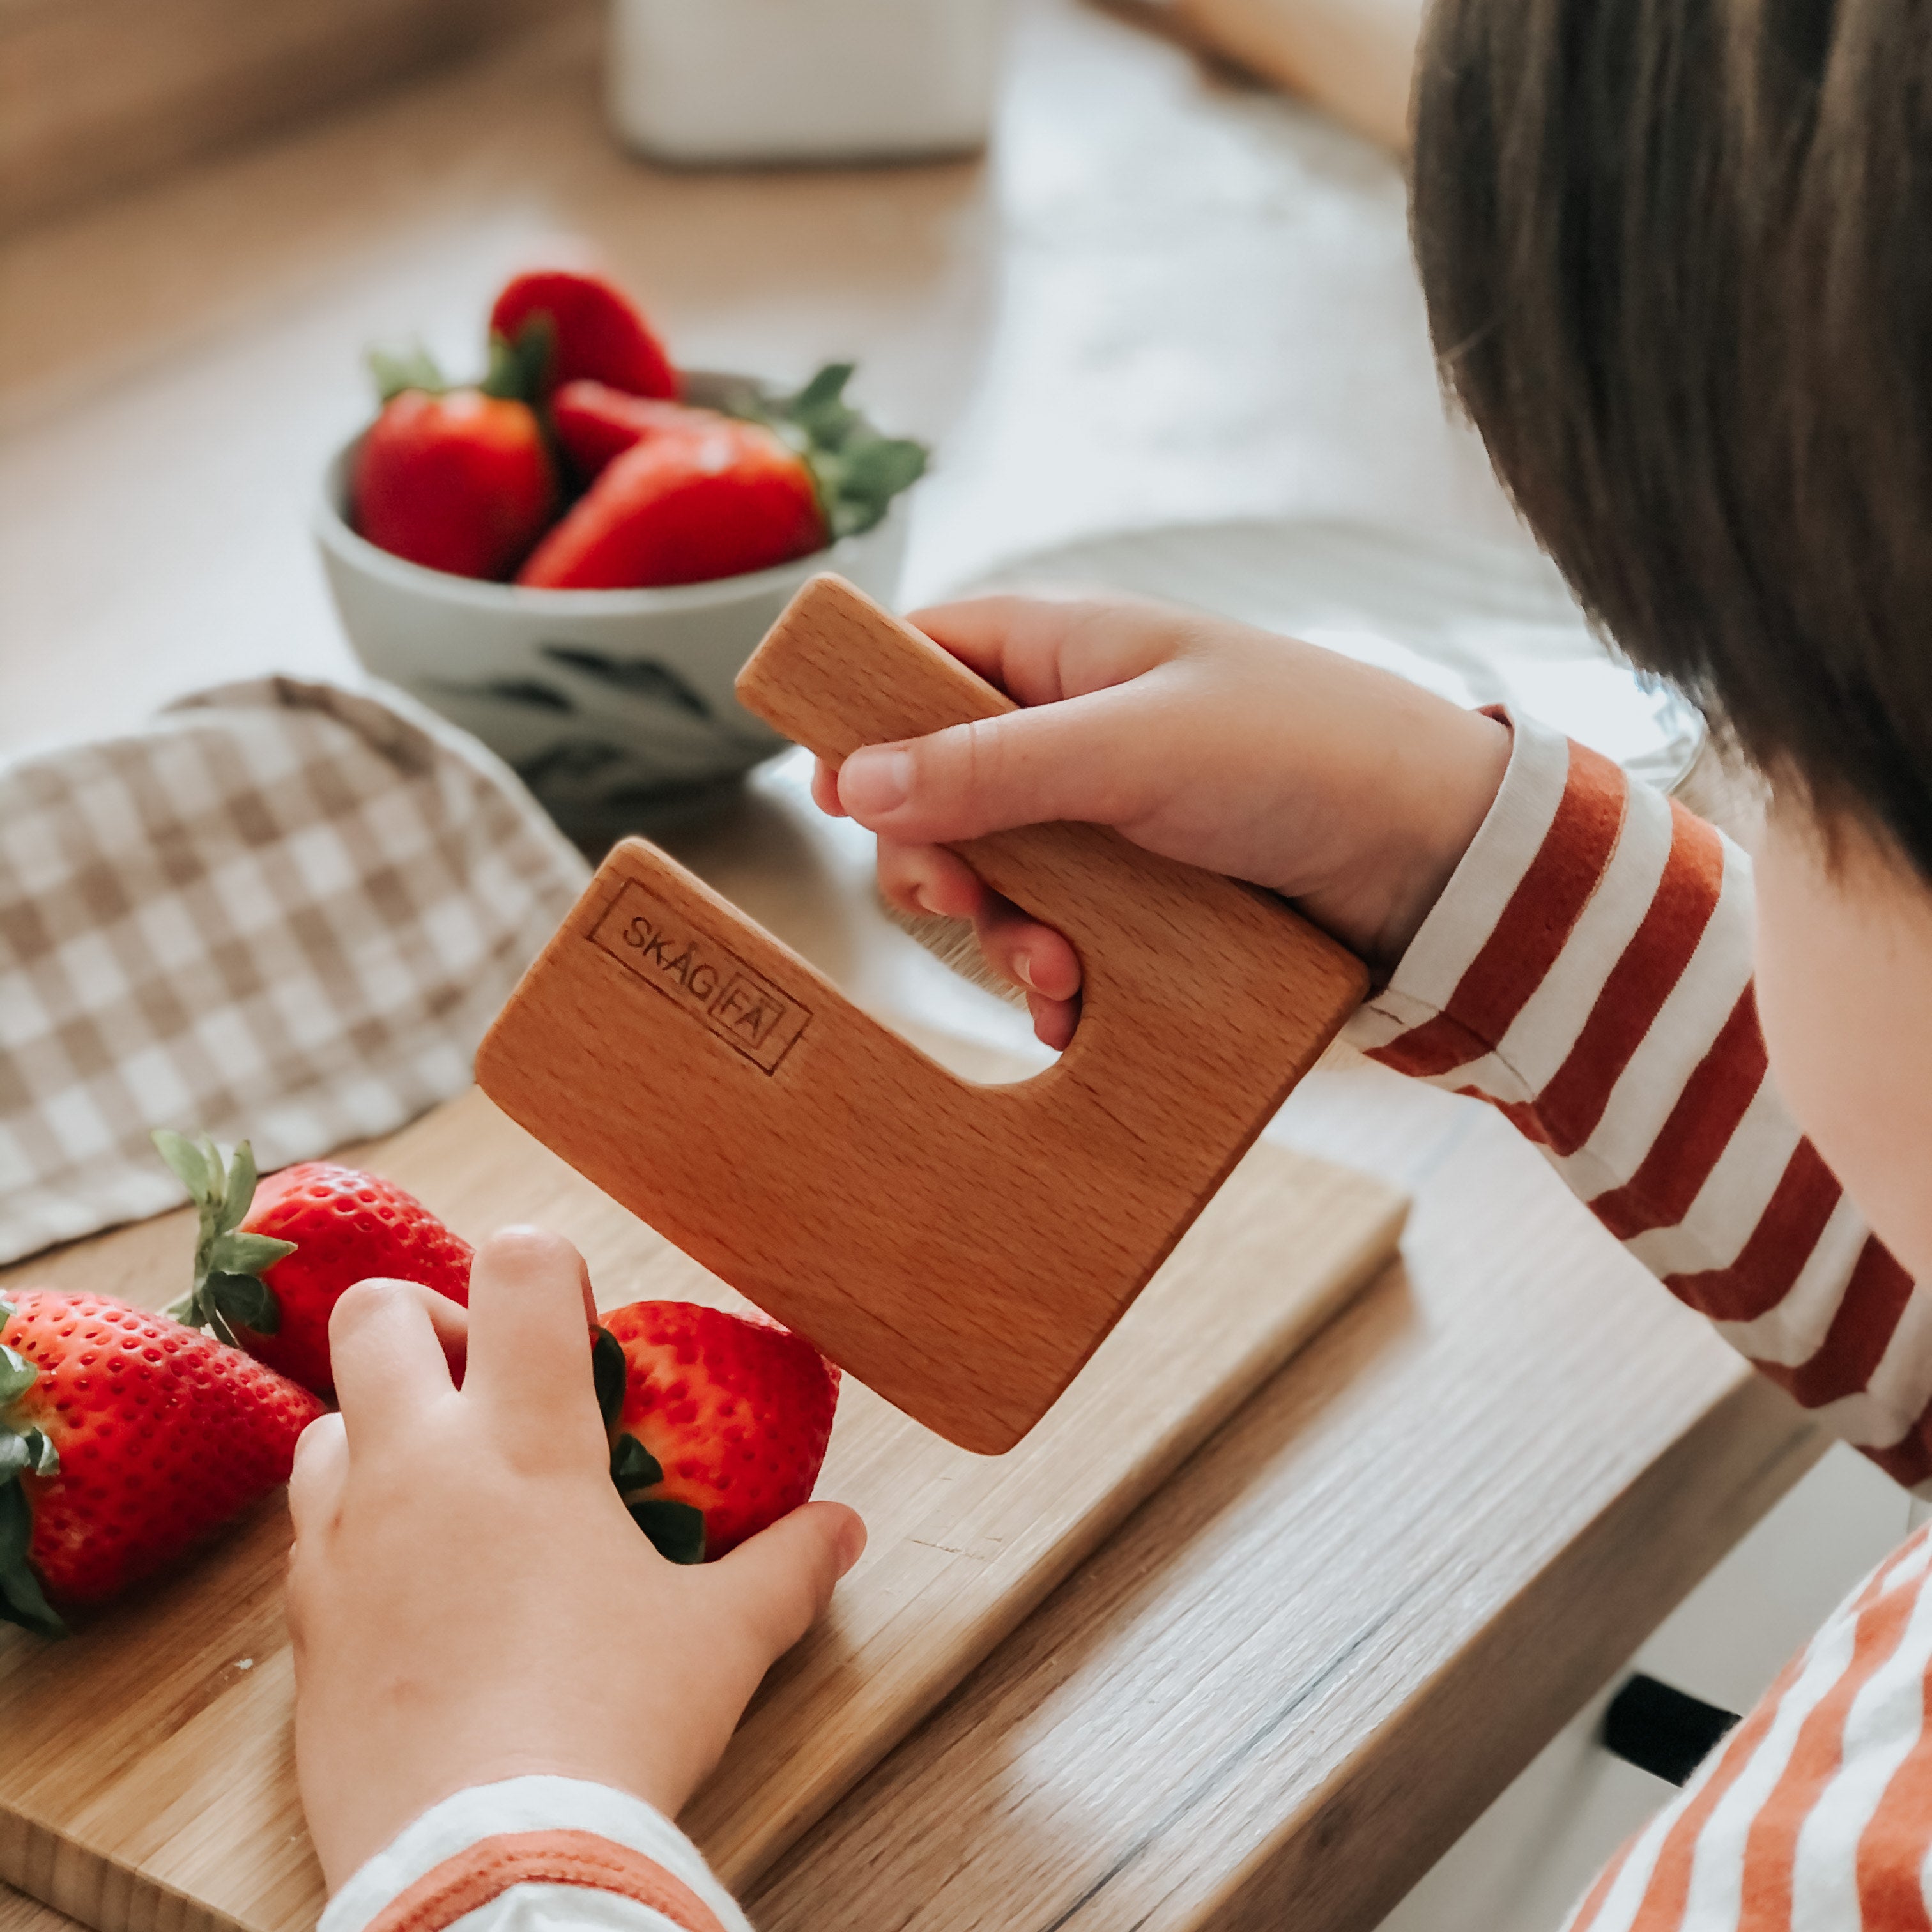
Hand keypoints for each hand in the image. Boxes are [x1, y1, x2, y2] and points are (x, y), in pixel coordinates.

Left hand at [287, 1228, 864, 1890]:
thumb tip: (842, 1530)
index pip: (518, 1267)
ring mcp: (344, 1542)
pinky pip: (306, 1530)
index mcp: (526, 1442)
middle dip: (430, 1321)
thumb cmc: (615, 1731)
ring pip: (326, 1420)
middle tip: (487, 1386)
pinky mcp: (303, 1624)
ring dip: (381, 1427)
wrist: (489, 1865)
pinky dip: (350, 1524)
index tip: (575, 1327)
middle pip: (376, 1313)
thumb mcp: (722, 1642)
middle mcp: (418, 1467)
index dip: (548, 1265)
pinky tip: (410, 1579)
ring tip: (446, 1486)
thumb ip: (786, 1568)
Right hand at [814, 595, 1511, 1048]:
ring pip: (1000, 876)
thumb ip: (989, 764)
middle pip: (941, 787)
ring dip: (1006, 934)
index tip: (833, 794)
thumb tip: (849, 778)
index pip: (922, 658)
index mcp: (1067, 651)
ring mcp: (1113, 815)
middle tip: (960, 903)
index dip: (865, 722)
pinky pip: (1061, 933)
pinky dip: (1054, 978)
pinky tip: (1072, 1011)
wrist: (1444, 859)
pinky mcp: (1148, 894)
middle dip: (941, 857)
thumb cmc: (1301, 755)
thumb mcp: (1131, 749)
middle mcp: (1078, 728)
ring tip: (1058, 974)